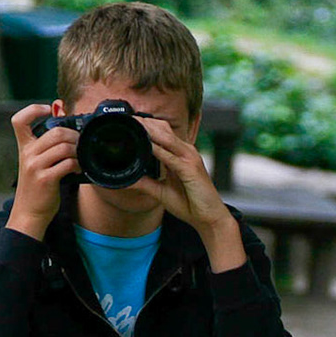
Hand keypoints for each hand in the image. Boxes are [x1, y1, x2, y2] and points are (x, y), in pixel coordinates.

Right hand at [5, 101, 76, 240]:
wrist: (29, 214)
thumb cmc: (36, 189)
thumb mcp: (35, 165)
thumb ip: (46, 150)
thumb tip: (70, 135)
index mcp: (24, 148)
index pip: (19, 120)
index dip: (33, 109)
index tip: (48, 110)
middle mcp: (27, 154)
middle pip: (55, 132)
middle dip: (73, 135)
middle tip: (80, 143)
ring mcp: (35, 166)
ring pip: (64, 147)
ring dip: (78, 151)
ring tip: (81, 157)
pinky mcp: (46, 179)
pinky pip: (67, 163)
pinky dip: (78, 164)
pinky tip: (79, 169)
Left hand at [127, 115, 246, 271]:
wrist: (209, 218)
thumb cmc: (190, 204)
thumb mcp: (162, 192)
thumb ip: (146, 183)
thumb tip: (128, 180)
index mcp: (181, 154)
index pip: (162, 133)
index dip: (146, 125)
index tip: (128, 122)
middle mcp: (186, 152)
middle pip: (164, 129)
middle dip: (145, 123)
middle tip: (126, 118)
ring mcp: (190, 159)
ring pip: (167, 138)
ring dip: (150, 131)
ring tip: (133, 125)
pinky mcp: (191, 169)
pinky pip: (171, 157)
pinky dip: (158, 150)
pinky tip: (146, 146)